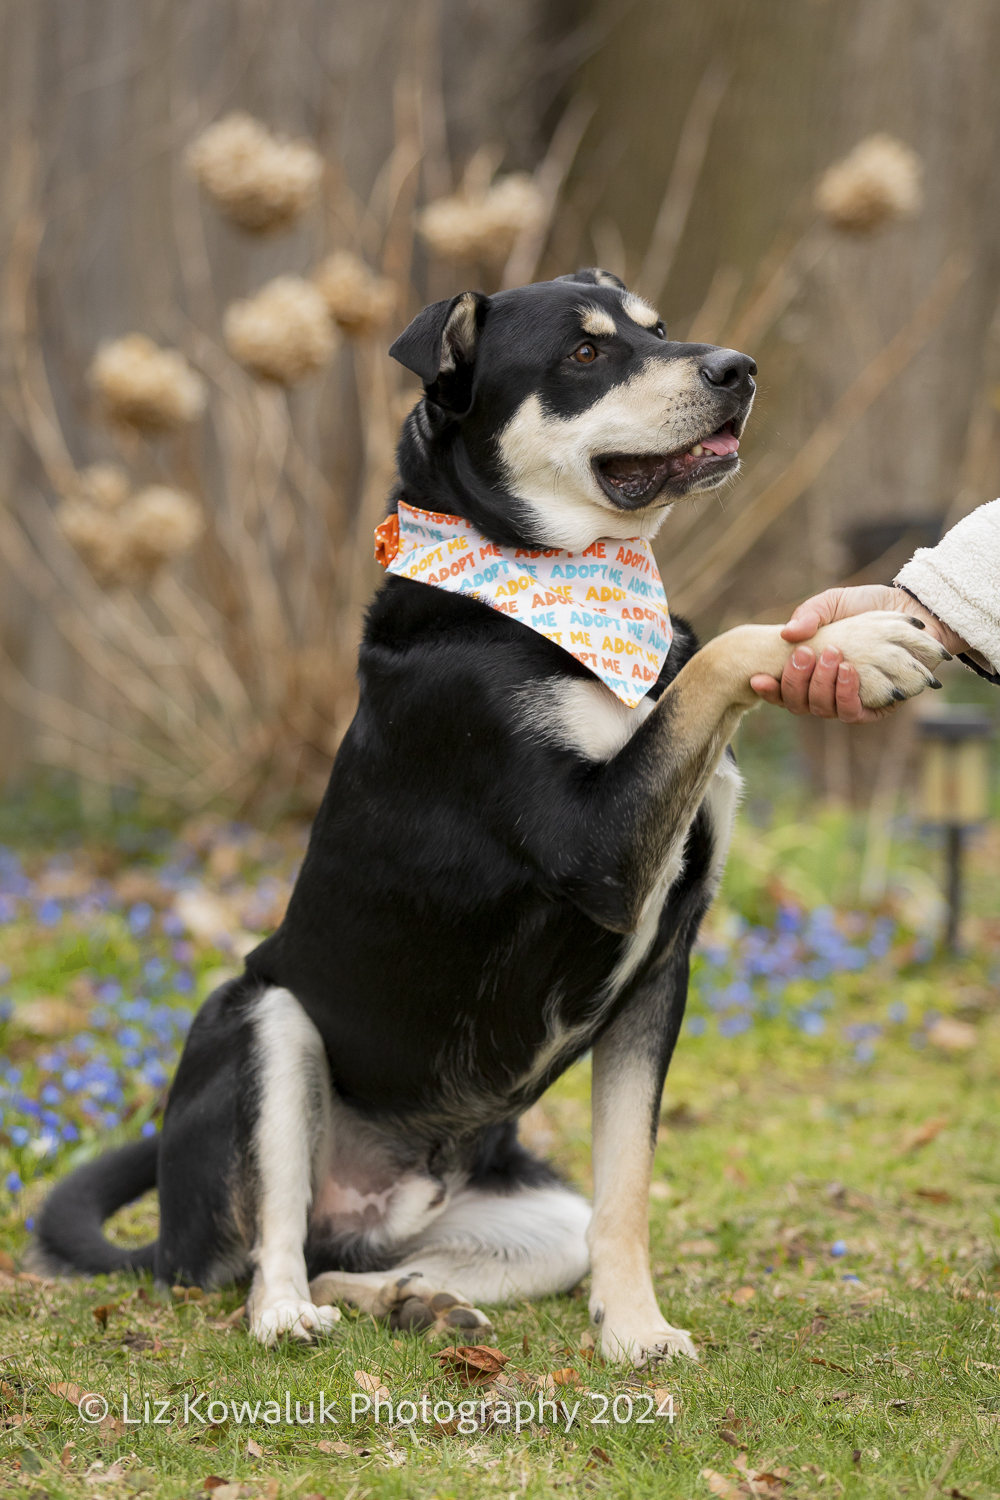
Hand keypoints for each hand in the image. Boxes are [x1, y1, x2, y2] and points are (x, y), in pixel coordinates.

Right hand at [749, 585, 965, 722]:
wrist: (912, 611)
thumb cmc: (868, 607)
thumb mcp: (834, 602)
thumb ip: (810, 614)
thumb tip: (788, 633)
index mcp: (808, 671)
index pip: (780, 690)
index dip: (767, 691)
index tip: (758, 678)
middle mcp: (825, 691)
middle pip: (798, 704)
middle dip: (797, 680)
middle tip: (806, 653)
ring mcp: (849, 701)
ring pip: (822, 710)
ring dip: (821, 685)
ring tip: (834, 656)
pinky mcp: (876, 707)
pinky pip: (852, 714)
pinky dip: (846, 694)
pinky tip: (850, 671)